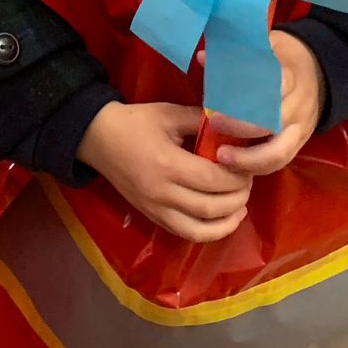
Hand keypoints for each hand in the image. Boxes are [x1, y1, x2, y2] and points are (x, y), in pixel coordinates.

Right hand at [76, 101, 252, 242]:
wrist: (97, 138)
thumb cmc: (135, 122)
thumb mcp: (170, 113)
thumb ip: (202, 121)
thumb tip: (234, 125)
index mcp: (168, 164)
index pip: (214, 180)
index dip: (238, 177)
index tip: (250, 166)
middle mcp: (163, 193)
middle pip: (212, 208)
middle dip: (238, 198)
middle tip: (249, 183)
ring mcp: (156, 209)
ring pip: (200, 230)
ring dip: (227, 223)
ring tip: (241, 207)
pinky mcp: (152, 217)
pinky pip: (185, 233)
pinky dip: (208, 232)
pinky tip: (222, 220)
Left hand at [210, 31, 324, 176]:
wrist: (321, 72)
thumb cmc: (284, 57)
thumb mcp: (266, 45)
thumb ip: (236, 52)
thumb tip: (202, 58)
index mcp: (289, 76)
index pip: (273, 87)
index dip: (248, 95)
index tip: (221, 99)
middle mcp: (296, 105)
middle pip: (274, 123)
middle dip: (242, 129)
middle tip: (214, 125)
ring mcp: (300, 128)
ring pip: (280, 152)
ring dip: (250, 159)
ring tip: (223, 158)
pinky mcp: (299, 144)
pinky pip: (281, 162)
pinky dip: (257, 167)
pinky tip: (234, 167)